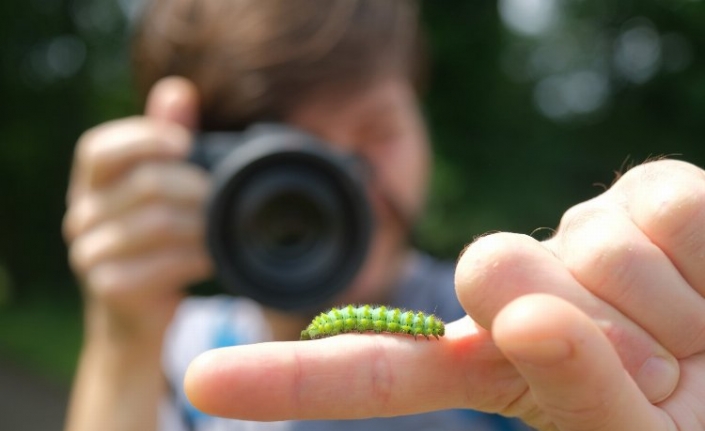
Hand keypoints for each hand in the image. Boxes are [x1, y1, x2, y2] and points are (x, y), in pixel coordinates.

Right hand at [63, 77, 211, 337]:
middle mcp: (82, 215)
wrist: (138, 314)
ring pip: (156, 224)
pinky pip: (161, 264)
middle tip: (229, 197)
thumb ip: (167, 138)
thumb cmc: (156, 241)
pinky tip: (213, 257)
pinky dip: (196, 257)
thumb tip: (178, 90)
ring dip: (202, 224)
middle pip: (143, 185)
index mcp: (92, 182)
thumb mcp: (161, 187)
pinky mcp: (110, 287)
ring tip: (227, 228)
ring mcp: (90, 254)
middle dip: (196, 188)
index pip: (99, 149)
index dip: (142, 139)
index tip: (184, 143)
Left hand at [183, 159, 704, 429]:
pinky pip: (662, 217)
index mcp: (499, 365)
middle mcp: (523, 291)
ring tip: (692, 331)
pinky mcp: (645, 194)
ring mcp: (578, 235)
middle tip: (651, 361)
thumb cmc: (700, 415)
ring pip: (585, 252)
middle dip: (576, 327)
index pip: (383, 371)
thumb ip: (576, 395)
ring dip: (663, 313)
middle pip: (486, 272)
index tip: (205, 382)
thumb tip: (525, 309)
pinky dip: (704, 268)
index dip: (293, 379)